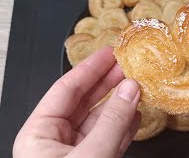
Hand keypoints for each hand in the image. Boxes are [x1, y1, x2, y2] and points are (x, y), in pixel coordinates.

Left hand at [13, 47, 140, 157]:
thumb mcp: (89, 156)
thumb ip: (111, 122)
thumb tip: (130, 89)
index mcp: (40, 134)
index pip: (66, 89)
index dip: (90, 68)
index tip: (109, 53)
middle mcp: (56, 140)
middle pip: (84, 101)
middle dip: (107, 81)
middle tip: (126, 65)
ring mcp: (76, 152)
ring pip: (100, 120)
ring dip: (120, 104)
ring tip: (136, 87)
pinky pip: (110, 139)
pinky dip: (124, 127)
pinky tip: (135, 115)